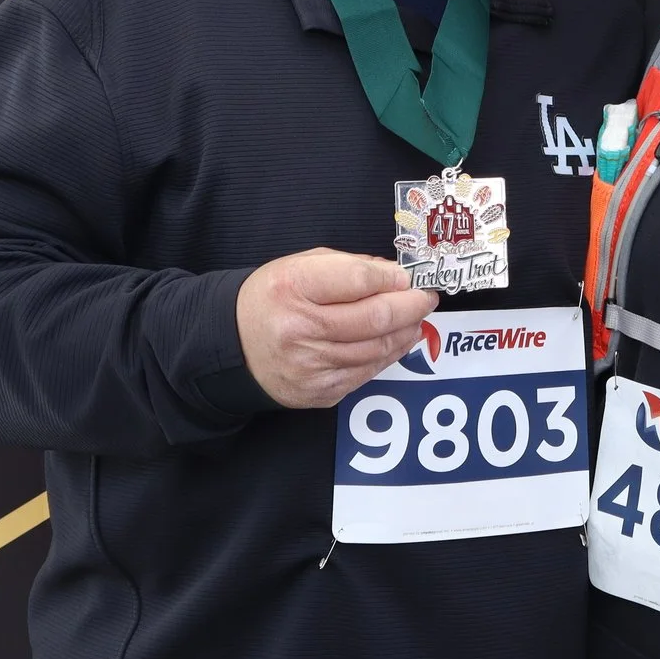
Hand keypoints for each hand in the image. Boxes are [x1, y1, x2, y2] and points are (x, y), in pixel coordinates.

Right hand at [236, 248, 438, 409]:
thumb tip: (395, 276)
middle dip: (411, 306)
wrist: (233, 345)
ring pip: (377, 350)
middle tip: (427, 298)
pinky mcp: (319, 392)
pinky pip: (367, 373)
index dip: (392, 279)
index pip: (359, 281)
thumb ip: (349, 266)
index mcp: (292, 288)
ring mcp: (310, 366)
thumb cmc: (272, 299)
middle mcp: (299, 329)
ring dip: (405, 332)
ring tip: (416, 318)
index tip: (408, 277)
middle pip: (375, 319)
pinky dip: (388, 355)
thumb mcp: (301, 266)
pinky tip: (397, 341)